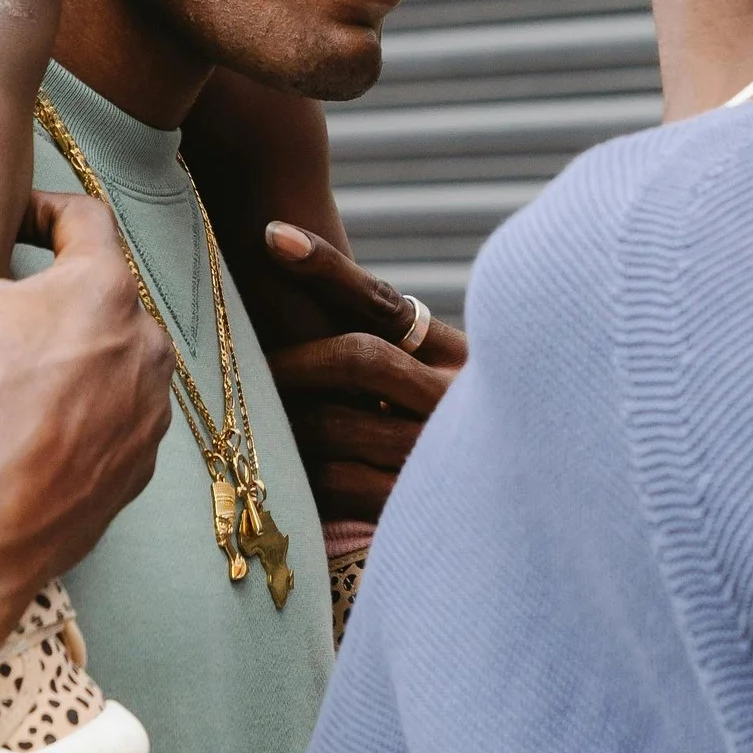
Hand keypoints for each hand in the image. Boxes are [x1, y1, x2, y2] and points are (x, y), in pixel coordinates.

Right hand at [0, 135, 170, 678]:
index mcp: (105, 291)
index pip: (86, 219)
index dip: (41, 212)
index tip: (6, 225)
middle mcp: (145, 349)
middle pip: (101, 292)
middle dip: (51, 290)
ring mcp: (145, 418)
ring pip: (110, 359)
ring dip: (69, 354)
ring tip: (7, 369)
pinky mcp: (133, 474)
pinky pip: (110, 423)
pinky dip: (76, 415)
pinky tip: (25, 428)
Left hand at [260, 222, 463, 553]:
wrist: (508, 516)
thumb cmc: (449, 443)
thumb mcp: (436, 384)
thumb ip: (393, 339)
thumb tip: (298, 254)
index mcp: (458, 361)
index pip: (385, 304)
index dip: (327, 268)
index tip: (272, 235)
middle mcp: (454, 403)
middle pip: (356, 358)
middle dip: (290, 359)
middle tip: (244, 361)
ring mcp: (435, 458)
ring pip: (333, 422)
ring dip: (284, 416)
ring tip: (248, 414)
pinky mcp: (408, 512)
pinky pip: (334, 483)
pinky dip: (298, 469)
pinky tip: (276, 466)